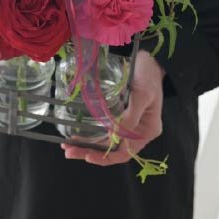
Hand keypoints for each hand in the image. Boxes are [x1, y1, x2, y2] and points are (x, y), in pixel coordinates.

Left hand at [61, 50, 164, 165]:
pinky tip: (78, 134)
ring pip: (106, 141)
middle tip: (69, 152)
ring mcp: (128, 124)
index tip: (88, 156)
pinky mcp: (120, 115)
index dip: (106, 158)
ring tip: (68, 146)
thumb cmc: (148, 76)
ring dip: (88, 145)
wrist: (150, 61)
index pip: (124, 153)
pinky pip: (105, 129)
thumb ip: (130, 117)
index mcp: (145, 131)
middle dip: (90, 152)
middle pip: (112, 149)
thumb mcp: (141, 95)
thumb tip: (114, 136)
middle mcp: (137, 131)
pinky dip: (92, 133)